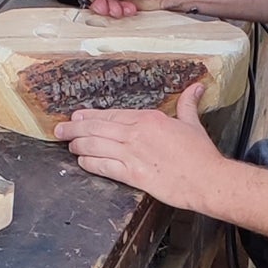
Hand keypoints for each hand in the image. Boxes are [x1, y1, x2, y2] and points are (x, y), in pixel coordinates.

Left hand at [55, 82, 224, 207]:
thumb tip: (196, 88)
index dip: (91, 116)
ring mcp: (133, 154)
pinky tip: (82, 161)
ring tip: (68, 144)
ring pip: (95, 145)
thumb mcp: (192, 124)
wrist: (207, 179)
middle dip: (74, 128)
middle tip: (60, 129)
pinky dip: (90, 163)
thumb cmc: (201, 155)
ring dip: (78, 144)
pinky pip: (104, 166)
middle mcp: (136, 134)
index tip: (78, 116)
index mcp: (148, 119)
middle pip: (97, 128)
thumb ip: (188, 104)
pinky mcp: (133, 174)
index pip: (111, 114)